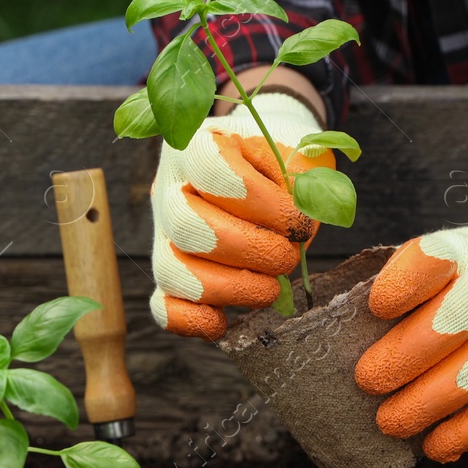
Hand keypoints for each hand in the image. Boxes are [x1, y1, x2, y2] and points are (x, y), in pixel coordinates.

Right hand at [149, 92, 331, 340]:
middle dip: (250, 250)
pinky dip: (192, 321)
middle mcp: (169, 189)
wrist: (257, 167)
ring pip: (172, 270)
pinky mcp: (168, 275)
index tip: (297, 220)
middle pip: (188, 226)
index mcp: (196, 146)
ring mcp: (163, 234)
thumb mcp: (297, 154)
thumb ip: (305, 184)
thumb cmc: (278, 163)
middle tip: (288, 257)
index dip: (261, 202)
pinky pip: (162, 307)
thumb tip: (302, 225)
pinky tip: (224, 321)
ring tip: (271, 288)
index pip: (211, 170)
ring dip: (231, 288)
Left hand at [354, 173, 467, 461]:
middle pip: (453, 321)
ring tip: (388, 422)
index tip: (376, 306)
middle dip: (402, 357)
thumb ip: (377, 291)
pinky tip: (434, 445)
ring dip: (427, 402)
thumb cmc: (444, 283)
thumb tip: (322, 338)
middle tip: (366, 381)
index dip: (405, 284)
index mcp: (456, 255)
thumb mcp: (418, 266)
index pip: (433, 259)